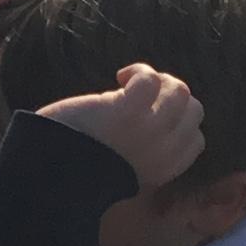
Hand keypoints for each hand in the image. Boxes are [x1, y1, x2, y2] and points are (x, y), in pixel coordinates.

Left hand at [38, 63, 203, 191]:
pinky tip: (119, 77)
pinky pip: (150, 80)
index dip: (177, 119)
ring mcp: (148, 131)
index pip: (196, 138)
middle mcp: (163, 152)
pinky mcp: (127, 112)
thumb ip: (145, 145)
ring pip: (180, 91)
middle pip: (194, 110)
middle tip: (140, 95)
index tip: (150, 115)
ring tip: (128, 84)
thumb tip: (153, 109)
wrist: (48, 174)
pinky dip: (139, 71)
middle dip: (169, 96)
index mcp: (164, 169)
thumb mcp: (123, 163)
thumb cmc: (78, 165)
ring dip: (157, 79)